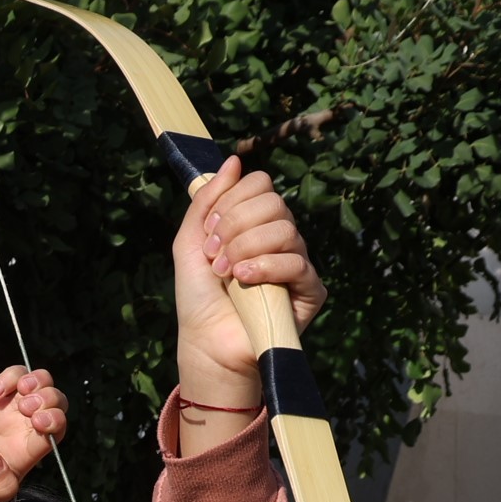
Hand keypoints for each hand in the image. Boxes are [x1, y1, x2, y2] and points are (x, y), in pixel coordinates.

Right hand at [0, 366, 68, 501]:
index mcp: (31, 448)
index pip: (56, 429)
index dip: (54, 420)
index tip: (38, 422)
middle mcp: (27, 424)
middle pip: (56, 402)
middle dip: (49, 398)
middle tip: (26, 407)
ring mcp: (13, 405)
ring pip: (42, 381)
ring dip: (38, 381)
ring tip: (21, 391)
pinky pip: (15, 374)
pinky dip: (9, 377)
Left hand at [171, 156, 326, 406]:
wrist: (206, 341)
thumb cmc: (199, 295)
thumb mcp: (191, 240)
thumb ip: (208, 199)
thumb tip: (234, 160)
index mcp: (256, 223)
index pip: (260, 185)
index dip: (232, 202)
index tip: (210, 231)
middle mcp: (280, 238)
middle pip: (273, 202)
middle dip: (236, 225)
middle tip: (215, 255)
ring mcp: (297, 262)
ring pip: (284, 229)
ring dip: (246, 247)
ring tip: (227, 272)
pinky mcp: (310, 290)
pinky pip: (297, 262)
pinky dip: (265, 266)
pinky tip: (244, 280)